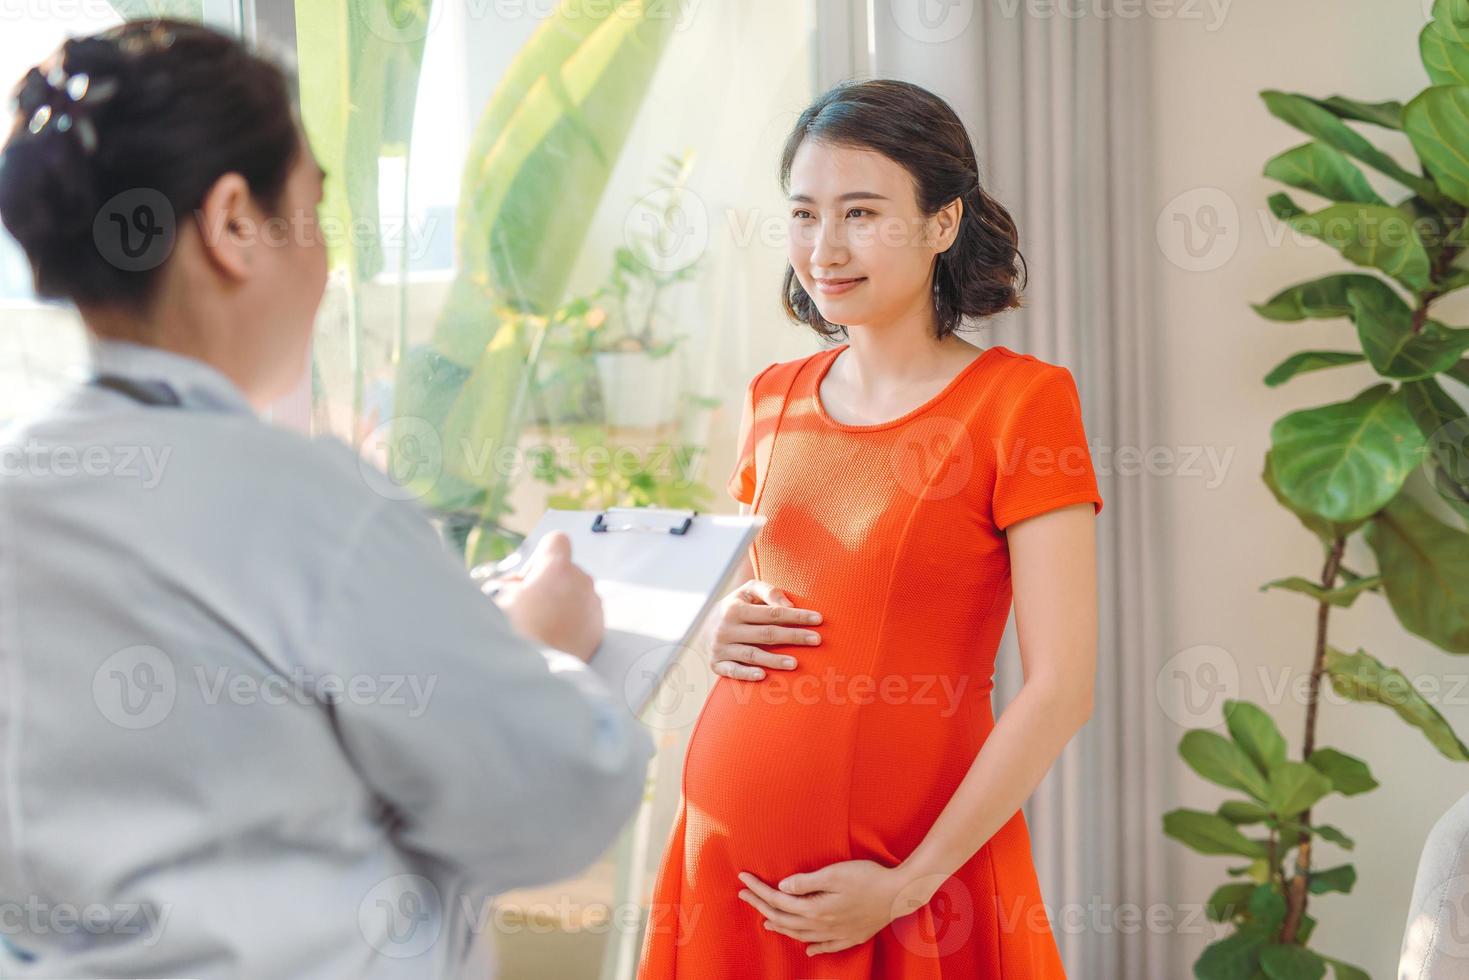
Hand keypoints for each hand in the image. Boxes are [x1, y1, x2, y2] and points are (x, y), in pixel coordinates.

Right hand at [486, 531, 602, 660]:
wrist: (532, 677)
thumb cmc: (512, 634)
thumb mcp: (495, 597)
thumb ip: (512, 583)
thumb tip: (518, 586)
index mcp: (558, 568)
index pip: (557, 541)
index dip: (540, 558)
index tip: (528, 580)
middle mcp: (582, 583)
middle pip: (567, 572)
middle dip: (549, 586)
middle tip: (528, 609)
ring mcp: (594, 608)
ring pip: (577, 596)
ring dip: (561, 606)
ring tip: (540, 630)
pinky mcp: (599, 631)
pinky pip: (585, 617)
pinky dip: (572, 625)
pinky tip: (553, 641)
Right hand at [705, 579, 821, 680]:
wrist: (704, 626)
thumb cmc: (737, 606)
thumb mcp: (748, 591)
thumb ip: (769, 592)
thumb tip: (789, 606)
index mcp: (735, 608)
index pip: (772, 613)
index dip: (796, 616)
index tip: (818, 619)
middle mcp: (726, 628)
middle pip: (766, 633)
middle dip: (794, 636)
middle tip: (817, 640)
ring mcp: (720, 647)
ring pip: (752, 654)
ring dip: (774, 660)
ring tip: (795, 663)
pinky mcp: (716, 664)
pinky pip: (733, 671)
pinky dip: (747, 674)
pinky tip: (764, 675)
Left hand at [735, 860, 920, 955]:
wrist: (900, 894)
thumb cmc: (868, 877)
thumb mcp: (835, 873)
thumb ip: (806, 882)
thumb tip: (782, 887)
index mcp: (816, 908)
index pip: (778, 900)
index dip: (758, 890)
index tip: (742, 879)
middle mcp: (823, 925)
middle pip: (785, 918)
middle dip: (761, 906)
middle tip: (744, 895)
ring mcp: (838, 933)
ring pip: (802, 935)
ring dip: (782, 927)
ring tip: (766, 920)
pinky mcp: (852, 935)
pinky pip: (827, 946)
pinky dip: (814, 947)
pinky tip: (809, 948)